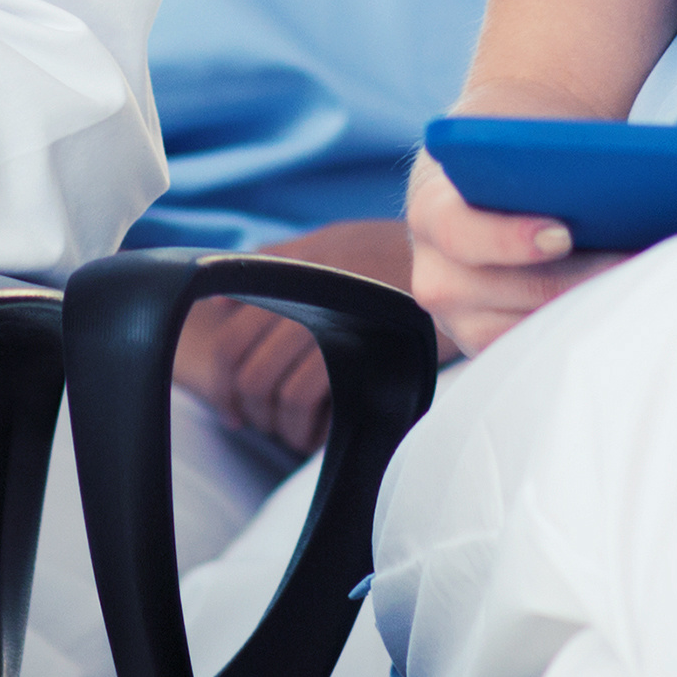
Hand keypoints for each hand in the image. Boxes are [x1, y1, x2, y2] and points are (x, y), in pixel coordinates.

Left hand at [176, 217, 427, 458]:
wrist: (456, 253)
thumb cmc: (392, 251)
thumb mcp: (333, 240)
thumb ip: (276, 264)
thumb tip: (220, 304)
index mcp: (292, 271)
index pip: (230, 338)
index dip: (222, 383)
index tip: (232, 410)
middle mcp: (306, 293)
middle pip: (250, 371)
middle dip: (250, 409)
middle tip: (262, 426)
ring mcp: (336, 318)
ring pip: (280, 389)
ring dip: (281, 424)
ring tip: (295, 434)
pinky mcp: (367, 346)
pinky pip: (314, 395)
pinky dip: (308, 428)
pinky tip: (318, 436)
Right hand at [406, 149, 613, 355]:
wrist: (480, 190)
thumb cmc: (507, 162)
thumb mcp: (509, 142)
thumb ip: (540, 144)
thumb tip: (609, 166)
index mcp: (431, 214)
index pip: (459, 232)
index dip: (510, 238)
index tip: (564, 234)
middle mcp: (436, 275)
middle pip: (509, 290)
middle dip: (577, 276)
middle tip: (631, 259)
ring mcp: (458, 319)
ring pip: (528, 327)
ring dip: (585, 303)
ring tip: (637, 280)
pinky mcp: (486, 344)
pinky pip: (536, 347)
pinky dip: (577, 324)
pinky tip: (615, 300)